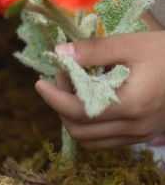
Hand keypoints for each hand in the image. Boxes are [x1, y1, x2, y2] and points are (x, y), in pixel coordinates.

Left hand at [35, 31, 164, 148]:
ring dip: (73, 117)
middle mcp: (135, 127)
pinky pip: (105, 140)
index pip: (79, 112)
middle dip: (61, 106)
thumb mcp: (132, 44)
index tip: (40, 82)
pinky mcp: (143, 136)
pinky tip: (90, 101)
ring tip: (74, 88)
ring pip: (91, 140)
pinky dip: (90, 124)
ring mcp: (140, 135)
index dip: (54, 98)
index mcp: (132, 104)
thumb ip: (95, 50)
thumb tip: (59, 54)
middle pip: (80, 131)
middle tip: (62, 78)